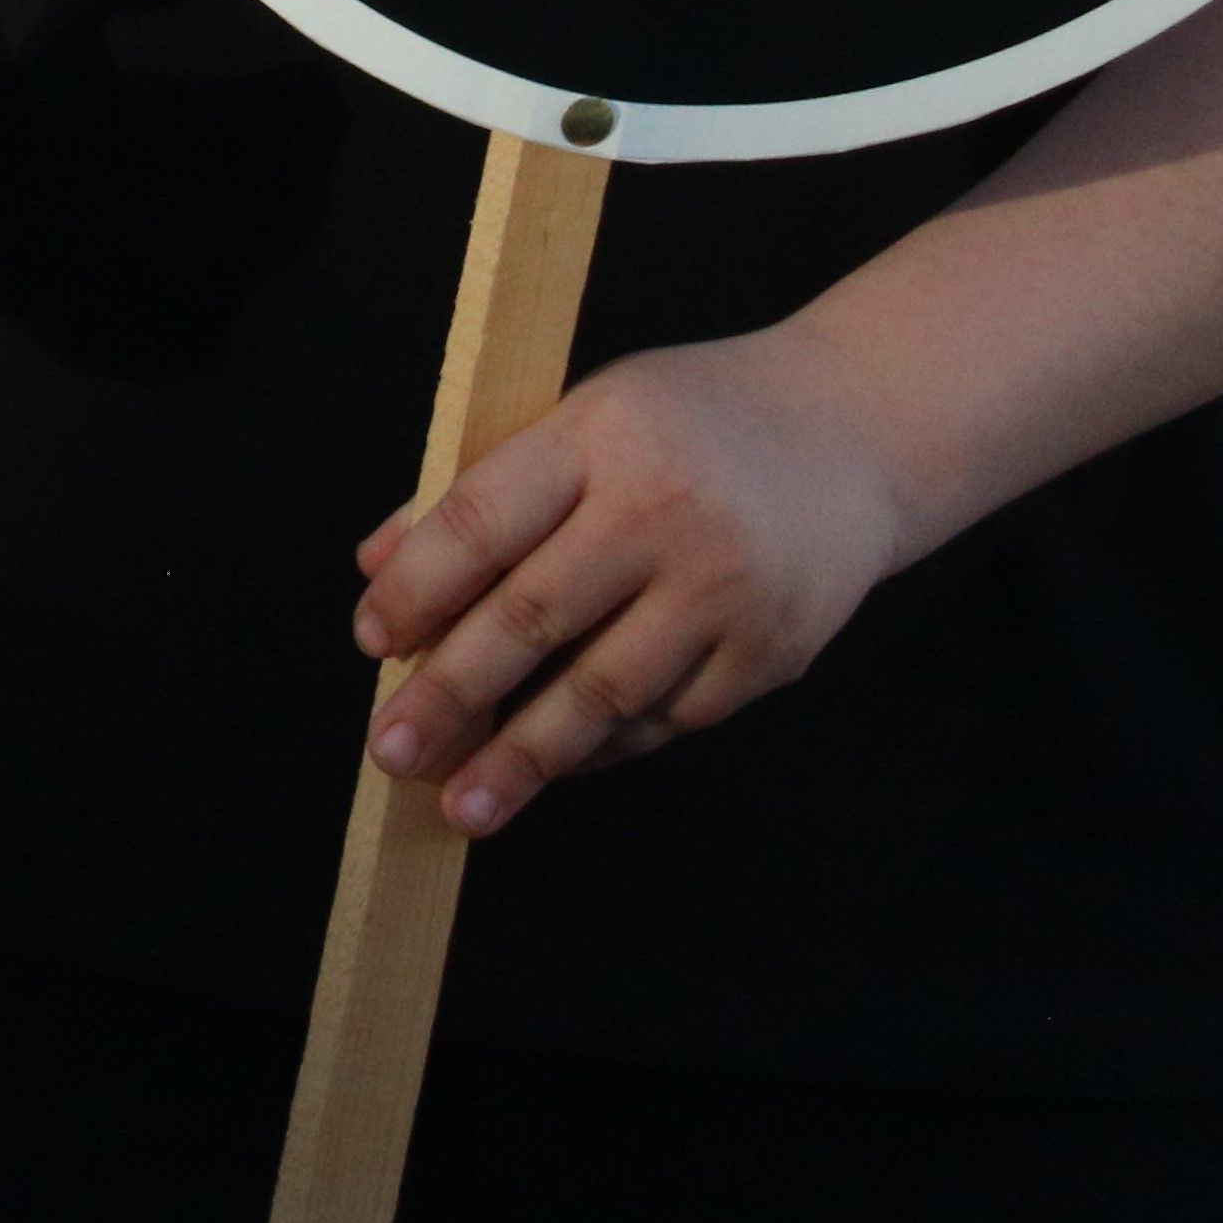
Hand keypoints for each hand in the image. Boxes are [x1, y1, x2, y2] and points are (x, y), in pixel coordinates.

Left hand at [350, 326, 917, 837]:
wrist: (853, 433)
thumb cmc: (685, 425)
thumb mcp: (580, 417)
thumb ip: (482, 489)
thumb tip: (377, 566)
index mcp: (600, 436)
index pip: (483, 521)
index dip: (417, 589)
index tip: (370, 641)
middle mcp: (666, 513)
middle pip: (534, 617)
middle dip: (451, 694)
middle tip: (389, 750)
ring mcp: (727, 589)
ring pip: (604, 690)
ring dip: (524, 757)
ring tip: (462, 805)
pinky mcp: (774, 651)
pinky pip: (668, 717)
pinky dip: (603, 747)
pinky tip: (553, 766)